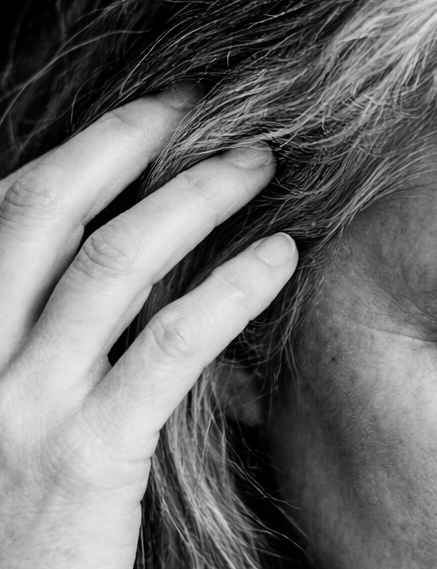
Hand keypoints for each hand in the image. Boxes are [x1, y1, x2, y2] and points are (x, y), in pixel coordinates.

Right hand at [0, 88, 296, 568]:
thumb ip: (36, 367)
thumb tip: (126, 309)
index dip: (72, 157)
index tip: (139, 122)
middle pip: (44, 213)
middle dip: (124, 145)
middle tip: (199, 106)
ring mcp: (20, 409)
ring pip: (110, 266)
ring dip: (190, 201)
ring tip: (259, 166)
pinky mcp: (87, 463)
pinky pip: (166, 349)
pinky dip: (227, 292)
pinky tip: (278, 259)